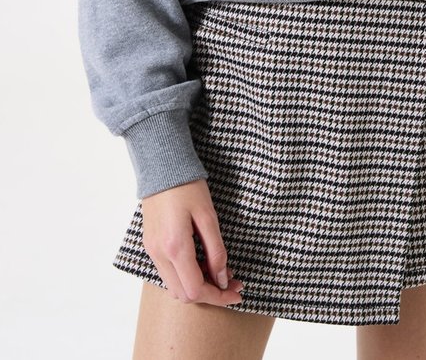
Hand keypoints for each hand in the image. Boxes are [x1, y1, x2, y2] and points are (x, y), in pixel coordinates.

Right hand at [140, 178, 243, 305]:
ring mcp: (152, 251)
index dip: (219, 296)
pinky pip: (168, 274)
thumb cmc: (187, 186)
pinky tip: (202, 263)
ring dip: (198, 286)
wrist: (161, 167)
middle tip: (233, 283)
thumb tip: (223, 279)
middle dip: (210, 294)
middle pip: (184, 295)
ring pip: (174, 287)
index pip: (196, 290)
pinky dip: (186, 276)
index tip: (237, 291)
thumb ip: (216, 250)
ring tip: (220, 272)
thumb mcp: (208, 216)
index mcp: (175, 247)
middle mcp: (159, 254)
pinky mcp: (150, 246)